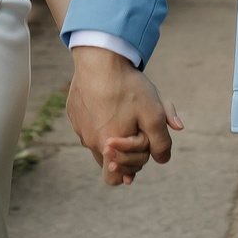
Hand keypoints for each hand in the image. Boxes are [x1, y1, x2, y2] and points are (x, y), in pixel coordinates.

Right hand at [65, 46, 182, 185]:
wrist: (99, 58)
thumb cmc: (128, 87)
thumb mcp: (154, 113)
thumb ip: (161, 141)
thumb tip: (163, 159)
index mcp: (107, 147)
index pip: (115, 179)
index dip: (132, 167)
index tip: (141, 148)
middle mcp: (89, 141)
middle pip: (107, 161)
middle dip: (124, 152)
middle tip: (136, 129)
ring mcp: (79, 127)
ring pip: (98, 142)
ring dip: (111, 136)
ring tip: (123, 112)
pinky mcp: (74, 113)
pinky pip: (88, 125)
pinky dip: (99, 120)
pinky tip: (108, 101)